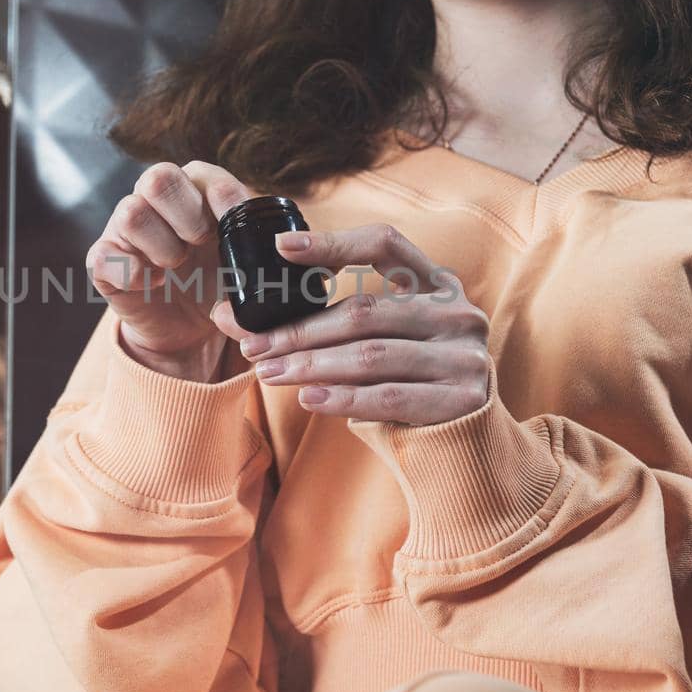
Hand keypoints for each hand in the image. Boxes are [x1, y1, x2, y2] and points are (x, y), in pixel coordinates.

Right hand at [85, 161, 252, 381]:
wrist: (190, 328)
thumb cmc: (217, 277)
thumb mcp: (245, 255)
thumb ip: (259, 235)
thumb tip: (283, 236)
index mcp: (189, 189)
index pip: (199, 171)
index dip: (220, 196)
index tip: (232, 222)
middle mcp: (151, 200)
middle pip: (158, 177)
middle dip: (188, 215)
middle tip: (201, 242)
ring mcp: (122, 229)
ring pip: (132, 213)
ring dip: (163, 247)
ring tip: (177, 265)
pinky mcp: (103, 262)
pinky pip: (105, 256)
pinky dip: (134, 274)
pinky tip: (155, 283)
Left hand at [216, 223, 490, 424]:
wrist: (464, 449)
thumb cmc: (405, 386)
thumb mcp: (374, 344)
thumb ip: (317, 325)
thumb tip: (226, 314)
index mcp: (437, 284)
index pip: (385, 245)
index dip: (335, 242)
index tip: (281, 248)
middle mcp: (457, 313)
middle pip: (365, 312)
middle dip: (301, 330)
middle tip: (254, 345)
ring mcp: (465, 355)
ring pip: (372, 355)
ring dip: (313, 365)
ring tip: (269, 374)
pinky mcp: (463, 399)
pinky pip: (389, 396)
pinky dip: (343, 397)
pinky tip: (309, 398)